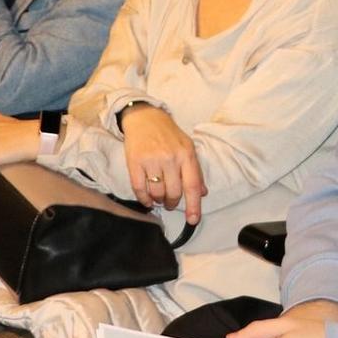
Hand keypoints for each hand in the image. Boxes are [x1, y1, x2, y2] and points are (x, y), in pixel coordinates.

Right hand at [119, 105, 205, 223]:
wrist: (145, 117)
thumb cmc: (168, 134)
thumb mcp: (187, 148)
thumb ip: (195, 171)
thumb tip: (202, 193)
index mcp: (186, 154)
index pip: (192, 185)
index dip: (194, 205)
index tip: (193, 220)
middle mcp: (170, 158)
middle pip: (174, 192)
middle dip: (173, 203)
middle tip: (171, 203)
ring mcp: (152, 160)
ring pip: (157, 193)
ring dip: (159, 200)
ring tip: (159, 197)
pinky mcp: (135, 162)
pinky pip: (139, 188)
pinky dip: (144, 199)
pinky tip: (147, 199)